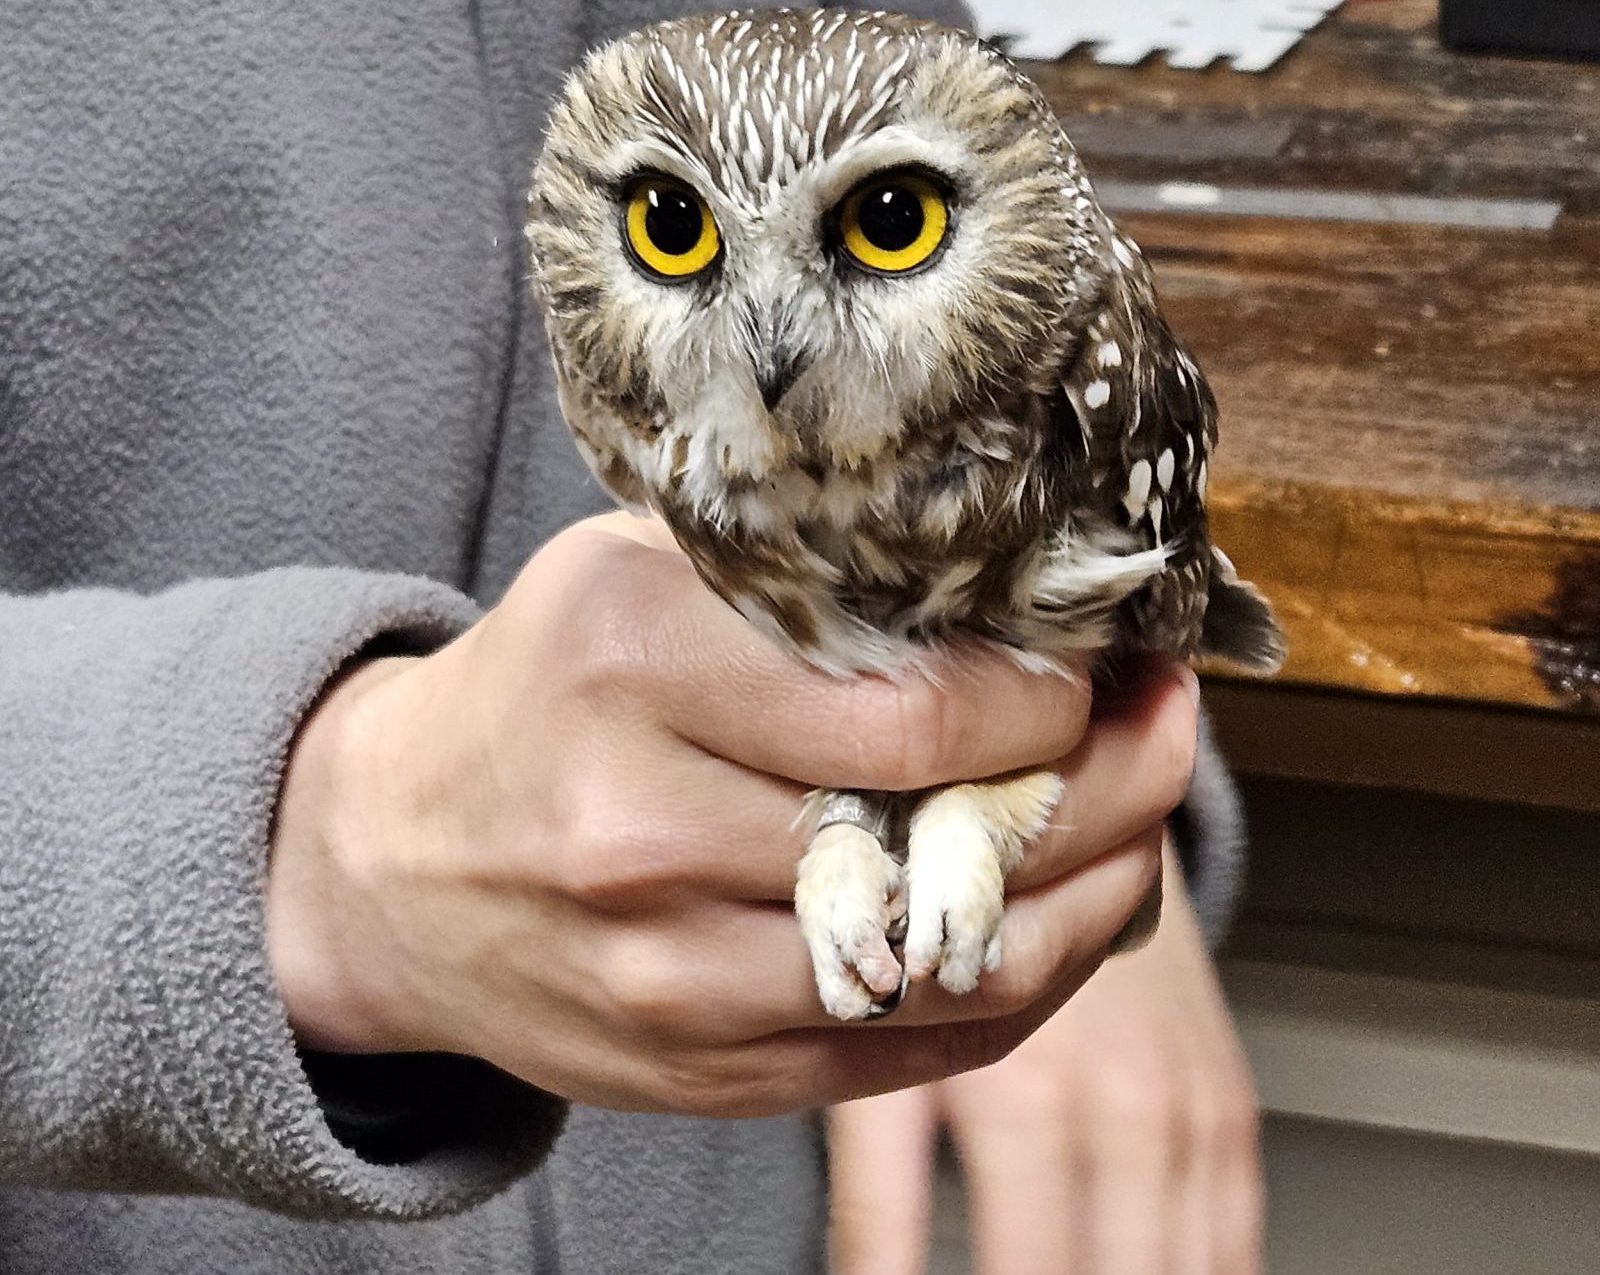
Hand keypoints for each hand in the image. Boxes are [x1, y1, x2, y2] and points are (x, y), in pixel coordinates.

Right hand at [265, 513, 1195, 1118]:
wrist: (388, 864)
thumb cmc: (544, 691)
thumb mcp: (639, 573)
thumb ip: (804, 578)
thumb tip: (1013, 596)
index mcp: (630, 661)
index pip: (909, 707)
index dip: (1047, 695)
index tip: (1094, 665)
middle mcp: (640, 825)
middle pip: (950, 837)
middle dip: (1109, 783)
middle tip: (1166, 728)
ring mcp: (668, 972)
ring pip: (960, 965)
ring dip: (1091, 894)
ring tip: (1141, 826)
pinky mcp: (699, 1071)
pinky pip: (916, 1051)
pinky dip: (1017, 986)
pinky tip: (1061, 916)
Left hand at [827, 846, 1262, 1274]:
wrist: (1075, 837)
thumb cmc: (963, 948)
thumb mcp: (897, 1058)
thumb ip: (875, 1199)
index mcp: (1033, 1102)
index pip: (1025, 1271)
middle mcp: (1127, 1111)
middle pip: (1112, 1274)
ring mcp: (1190, 1115)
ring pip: (1185, 1264)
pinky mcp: (1228, 1112)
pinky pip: (1238, 1231)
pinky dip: (1210, 1272)